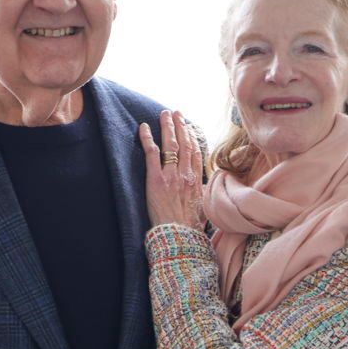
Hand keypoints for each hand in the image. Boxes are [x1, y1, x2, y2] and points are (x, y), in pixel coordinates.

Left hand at [140, 109, 203, 229]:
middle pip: (184, 144)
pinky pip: (152, 153)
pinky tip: (143, 128)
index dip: (192, 137)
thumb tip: (203, 189)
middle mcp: (186, 174)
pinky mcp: (156, 179)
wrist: (180, 235)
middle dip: (180, 126)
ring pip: (171, 145)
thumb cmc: (190, 227)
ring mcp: (171, 175)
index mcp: (196, 180)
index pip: (195, 152)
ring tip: (164, 114)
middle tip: (176, 113)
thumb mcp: (203, 208)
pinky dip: (147, 139)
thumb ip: (202, 194)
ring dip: (167, 127)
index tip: (189, 127)